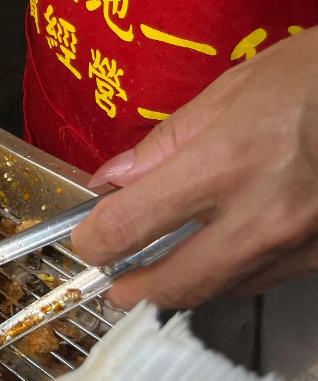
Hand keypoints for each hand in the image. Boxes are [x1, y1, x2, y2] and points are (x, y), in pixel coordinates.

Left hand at [74, 27, 317, 308]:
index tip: (84, 241)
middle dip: (133, 291)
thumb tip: (114, 179)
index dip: (93, 241)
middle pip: (175, 283)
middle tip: (114, 288)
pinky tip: (220, 256)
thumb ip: (166, 143)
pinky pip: (264, 277)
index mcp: (226, 164)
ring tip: (157, 276)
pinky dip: (232, 272)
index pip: (130, 225)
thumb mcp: (234, 90)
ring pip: (222, 288)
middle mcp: (262, 216)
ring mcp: (299, 244)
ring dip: (182, 286)